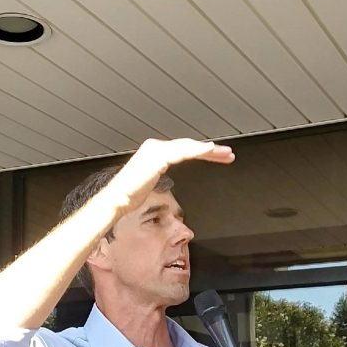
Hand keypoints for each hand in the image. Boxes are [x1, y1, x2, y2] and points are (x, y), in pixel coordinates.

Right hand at [113, 138, 233, 215]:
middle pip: (188, 146)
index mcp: (154, 151)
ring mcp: (157, 150)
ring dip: (210, 151)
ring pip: (189, 147)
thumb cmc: (130, 195)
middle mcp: (155, 147)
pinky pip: (183, 152)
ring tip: (226, 154)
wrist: (118, 200)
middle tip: (227, 154)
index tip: (217, 157)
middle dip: (210, 151)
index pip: (183, 149)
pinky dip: (199, 150)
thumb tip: (163, 175)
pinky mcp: (159, 156)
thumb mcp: (149, 181)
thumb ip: (158, 172)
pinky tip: (210, 151)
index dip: (201, 152)